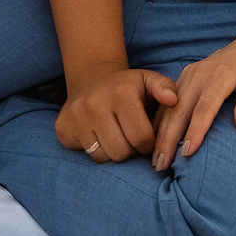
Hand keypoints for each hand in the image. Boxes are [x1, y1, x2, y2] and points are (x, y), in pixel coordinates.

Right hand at [55, 64, 179, 161]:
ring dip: (113, 152)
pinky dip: (96, 150)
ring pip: (102, 157)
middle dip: (131, 150)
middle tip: (131, 139)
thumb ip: (165, 88)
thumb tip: (173, 100)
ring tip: (117, 137)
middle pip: (121, 152)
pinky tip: (99, 135)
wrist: (91, 79)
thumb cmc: (128, 86)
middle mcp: (94, 105)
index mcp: (120, 94)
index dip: (149, 144)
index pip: (141, 138)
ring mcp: (76, 117)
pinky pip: (85, 154)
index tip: (147, 138)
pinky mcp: (63, 128)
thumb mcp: (149, 80)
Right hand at [150, 28, 235, 168]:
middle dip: (168, 138)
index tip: (187, 153)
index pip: (204, 108)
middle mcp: (200, 74)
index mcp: (220, 75)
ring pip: (170, 105)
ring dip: (160, 132)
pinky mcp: (187, 76)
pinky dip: (161, 119)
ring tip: (155, 158)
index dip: (195, 131)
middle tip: (161, 165)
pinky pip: (169, 99)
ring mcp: (191, 74)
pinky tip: (155, 137)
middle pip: (180, 109)